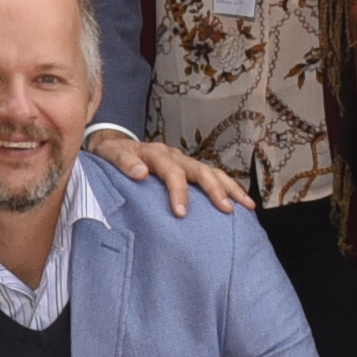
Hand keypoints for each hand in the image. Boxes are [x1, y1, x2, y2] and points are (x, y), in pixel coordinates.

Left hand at [87, 128, 252, 218]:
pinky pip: (212, 176)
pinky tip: (242, 202)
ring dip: (230, 188)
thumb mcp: (110, 155)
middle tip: (225, 209)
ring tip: (246, 206)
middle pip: (200, 170)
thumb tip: (140, 173)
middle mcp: (175, 155)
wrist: (114, 144)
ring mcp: (184, 161)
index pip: (171, 172)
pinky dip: (228, 187)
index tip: (181, 212)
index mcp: (155, 153)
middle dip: (214, 190)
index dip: (178, 191)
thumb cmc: (112, 154)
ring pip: (212, 172)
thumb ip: (123, 162)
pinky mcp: (189, 169)